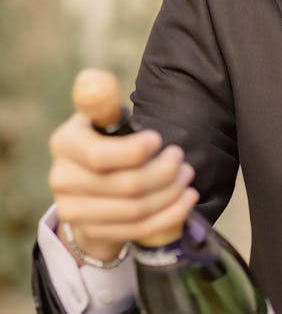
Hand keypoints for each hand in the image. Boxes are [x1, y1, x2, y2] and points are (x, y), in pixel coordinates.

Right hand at [49, 113, 198, 260]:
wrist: (89, 187)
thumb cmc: (105, 143)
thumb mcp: (101, 120)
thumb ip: (103, 102)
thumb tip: (96, 81)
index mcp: (65, 144)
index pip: (100, 156)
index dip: (134, 151)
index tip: (158, 140)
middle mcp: (62, 180)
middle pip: (126, 185)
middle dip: (164, 172)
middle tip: (181, 159)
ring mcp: (75, 211)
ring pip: (136, 209)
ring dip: (171, 192)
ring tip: (186, 175)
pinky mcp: (93, 233)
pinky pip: (139, 229)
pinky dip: (170, 215)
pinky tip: (187, 199)